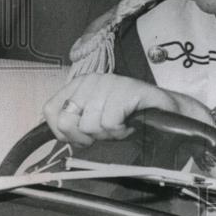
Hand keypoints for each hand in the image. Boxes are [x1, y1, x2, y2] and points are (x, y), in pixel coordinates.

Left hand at [43, 73, 211, 145]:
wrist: (165, 114)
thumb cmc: (128, 118)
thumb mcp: (93, 122)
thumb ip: (71, 124)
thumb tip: (56, 132)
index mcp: (79, 85)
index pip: (50, 111)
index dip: (64, 132)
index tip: (83, 135)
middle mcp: (91, 80)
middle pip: (67, 121)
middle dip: (87, 136)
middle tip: (106, 131)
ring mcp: (109, 82)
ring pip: (89, 125)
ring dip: (108, 134)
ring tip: (121, 125)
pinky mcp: (126, 89)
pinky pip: (109, 122)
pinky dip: (120, 131)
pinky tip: (130, 123)